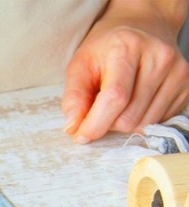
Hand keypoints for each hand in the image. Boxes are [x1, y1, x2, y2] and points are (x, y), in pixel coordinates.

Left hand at [62, 0, 188, 142]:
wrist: (142, 27)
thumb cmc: (107, 48)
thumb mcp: (80, 64)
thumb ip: (74, 96)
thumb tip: (73, 127)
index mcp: (128, 47)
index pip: (115, 98)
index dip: (95, 124)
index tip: (81, 135)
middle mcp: (159, 57)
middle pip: (129, 117)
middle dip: (108, 123)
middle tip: (99, 110)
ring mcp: (178, 71)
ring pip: (145, 123)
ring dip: (124, 123)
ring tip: (118, 103)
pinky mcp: (187, 85)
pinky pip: (159, 121)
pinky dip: (142, 119)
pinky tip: (135, 101)